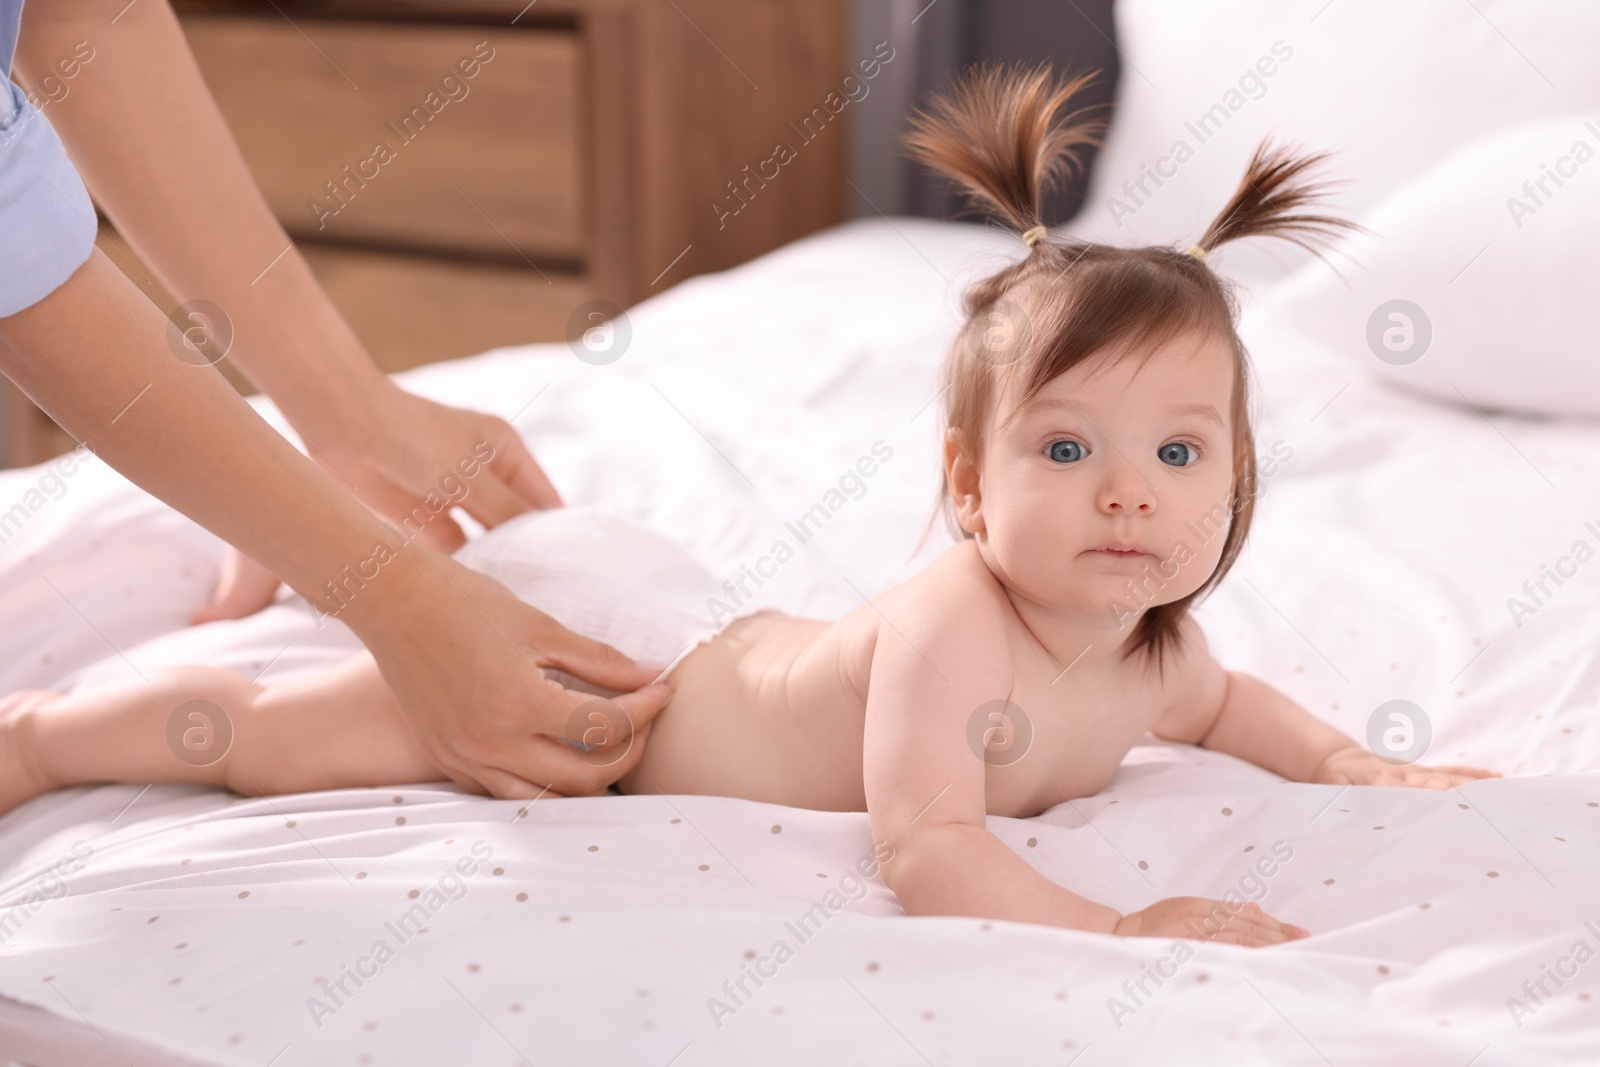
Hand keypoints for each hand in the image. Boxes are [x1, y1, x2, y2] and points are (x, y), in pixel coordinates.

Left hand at [195, 383, 558, 621]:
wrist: (343, 427)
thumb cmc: (413, 438)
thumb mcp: (468, 476)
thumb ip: (505, 512)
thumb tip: (536, 549)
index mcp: (505, 452)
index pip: (544, 500)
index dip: (558, 534)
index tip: (571, 572)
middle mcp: (483, 475)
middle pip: (515, 523)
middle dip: (527, 554)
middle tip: (546, 595)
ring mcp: (452, 496)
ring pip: (484, 539)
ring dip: (494, 563)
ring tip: (513, 599)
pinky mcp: (422, 516)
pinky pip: (451, 548)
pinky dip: (461, 567)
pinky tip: (473, 592)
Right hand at [357, 551, 672, 798]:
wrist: (393, 602)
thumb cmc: (467, 603)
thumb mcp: (540, 626)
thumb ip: (599, 660)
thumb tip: (649, 676)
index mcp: (521, 705)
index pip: (607, 726)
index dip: (647, 709)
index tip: (662, 688)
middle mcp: (493, 743)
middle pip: (585, 777)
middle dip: (628, 752)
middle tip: (644, 722)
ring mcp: (466, 757)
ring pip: (546, 797)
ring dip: (586, 780)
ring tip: (608, 747)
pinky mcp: (448, 759)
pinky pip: (505, 791)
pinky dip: (540, 782)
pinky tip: (557, 754)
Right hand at [1114, 898, 1308, 946]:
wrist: (1121, 937)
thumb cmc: (1154, 924)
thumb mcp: (1185, 906)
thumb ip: (1219, 909)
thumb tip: (1254, 908)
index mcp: (1197, 905)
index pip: (1244, 915)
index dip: (1273, 923)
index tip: (1297, 932)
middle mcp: (1195, 918)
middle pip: (1244, 928)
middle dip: (1276, 936)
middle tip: (1303, 942)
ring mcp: (1189, 937)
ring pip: (1236, 942)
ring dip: (1265, 948)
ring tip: (1289, 954)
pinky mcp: (1183, 953)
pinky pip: (1218, 957)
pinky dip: (1240, 960)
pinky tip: (1259, 965)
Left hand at [1311, 745, 1500, 788]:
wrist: (1339, 759)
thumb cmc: (1337, 780)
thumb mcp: (1334, 790)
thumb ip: (1345, 800)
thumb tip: (1354, 813)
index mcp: (1383, 781)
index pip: (1410, 790)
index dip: (1428, 796)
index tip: (1448, 801)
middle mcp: (1406, 774)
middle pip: (1438, 783)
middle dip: (1462, 793)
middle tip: (1489, 804)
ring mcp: (1418, 772)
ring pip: (1451, 776)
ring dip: (1475, 785)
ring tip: (1504, 792)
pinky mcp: (1425, 771)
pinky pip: (1453, 772)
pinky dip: (1474, 775)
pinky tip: (1497, 779)